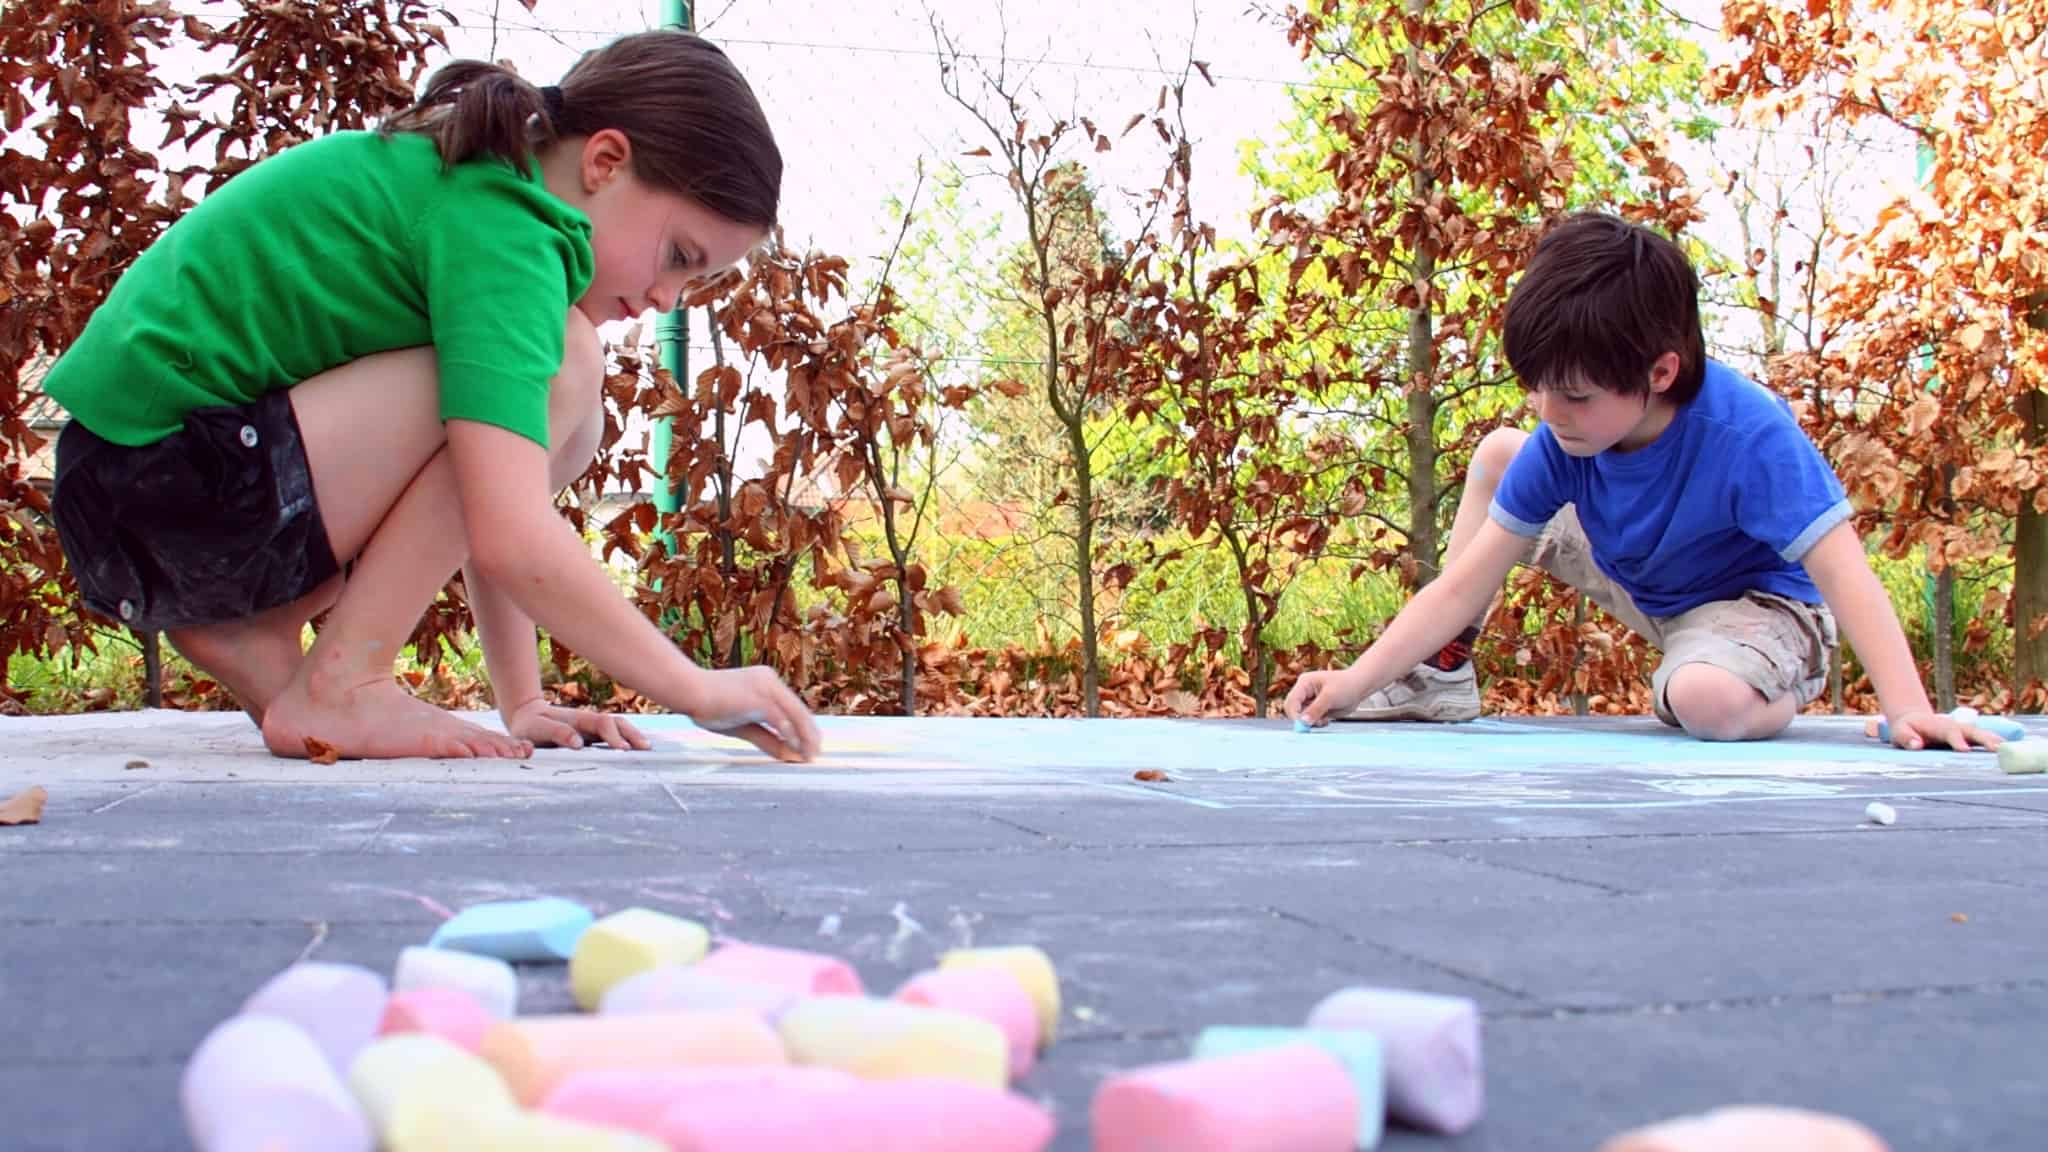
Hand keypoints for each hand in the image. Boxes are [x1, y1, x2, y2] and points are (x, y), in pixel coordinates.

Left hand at [505, 698, 651, 750]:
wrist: (528, 717)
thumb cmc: (530, 727)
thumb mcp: (532, 731)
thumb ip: (548, 736)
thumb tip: (566, 746)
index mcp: (576, 720)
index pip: (600, 724)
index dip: (612, 736)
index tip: (623, 750)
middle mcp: (588, 722)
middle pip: (616, 722)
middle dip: (631, 734)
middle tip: (644, 749)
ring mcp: (592, 728)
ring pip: (619, 727)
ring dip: (633, 736)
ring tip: (648, 750)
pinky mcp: (593, 735)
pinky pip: (615, 735)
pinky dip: (629, 740)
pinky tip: (639, 750)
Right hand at [684, 665, 821, 762]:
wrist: (688, 690)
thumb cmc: (708, 706)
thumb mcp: (743, 726)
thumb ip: (767, 738)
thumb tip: (788, 754)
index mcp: (766, 682)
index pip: (792, 706)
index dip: (803, 727)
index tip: (810, 744)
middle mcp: (770, 681)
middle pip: (798, 709)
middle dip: (809, 733)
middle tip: (817, 753)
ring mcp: (766, 687)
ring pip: (795, 714)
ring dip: (805, 737)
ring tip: (811, 756)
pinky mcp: (759, 698)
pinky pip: (781, 719)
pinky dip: (790, 736)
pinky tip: (796, 750)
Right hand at [1285, 668, 1365, 726]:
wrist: (1359, 687)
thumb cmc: (1346, 685)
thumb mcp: (1330, 696)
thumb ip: (1316, 709)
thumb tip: (1303, 721)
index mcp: (1304, 683)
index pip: (1292, 700)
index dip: (1294, 714)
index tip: (1302, 725)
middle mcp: (1304, 692)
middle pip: (1293, 710)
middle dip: (1302, 719)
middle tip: (1313, 726)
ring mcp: (1310, 701)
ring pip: (1302, 717)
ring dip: (1311, 722)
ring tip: (1324, 720)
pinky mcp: (1316, 709)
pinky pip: (1310, 720)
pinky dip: (1317, 723)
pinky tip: (1326, 720)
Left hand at [1882, 709, 2002, 751]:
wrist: (1913, 720)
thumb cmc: (1906, 728)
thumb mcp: (1899, 732)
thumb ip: (1906, 738)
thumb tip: (1916, 745)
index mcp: (1939, 726)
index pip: (1950, 733)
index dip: (1957, 741)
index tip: (1964, 750)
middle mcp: (1955, 727)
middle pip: (1972, 732)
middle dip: (1985, 739)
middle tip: (1998, 749)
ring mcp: (1964, 731)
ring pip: (1982, 734)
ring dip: (1995, 741)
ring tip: (2009, 750)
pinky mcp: (1968, 737)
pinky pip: (1984, 740)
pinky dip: (1996, 744)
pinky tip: (2009, 751)